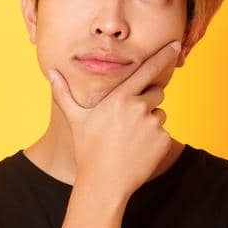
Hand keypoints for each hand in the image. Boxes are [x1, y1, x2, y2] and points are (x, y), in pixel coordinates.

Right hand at [46, 39, 179, 197]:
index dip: (163, 56)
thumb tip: (51, 72)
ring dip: (150, 122)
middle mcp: (139, 107)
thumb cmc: (87, 150)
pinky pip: (164, 133)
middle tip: (129, 122)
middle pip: (156, 92)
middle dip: (147, 101)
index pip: (147, 70)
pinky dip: (155, 140)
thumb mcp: (76, 119)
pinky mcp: (163, 140)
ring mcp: (153, 124)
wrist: (104, 183)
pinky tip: (139, 151)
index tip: (175, 45)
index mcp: (120, 98)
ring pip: (160, 114)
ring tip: (131, 140)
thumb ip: (65, 93)